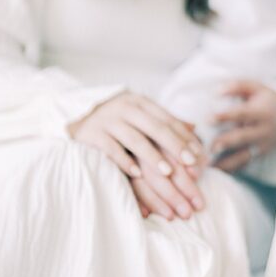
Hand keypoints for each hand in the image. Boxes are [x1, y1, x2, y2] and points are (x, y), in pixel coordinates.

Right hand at [67, 92, 206, 220]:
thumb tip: (195, 128)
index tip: (198, 156)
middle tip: (191, 165)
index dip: (184, 137)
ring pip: (135, 139)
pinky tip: (136, 173)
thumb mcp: (141, 116)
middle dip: (175, 147)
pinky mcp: (91, 134)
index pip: (167, 120)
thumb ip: (165, 122)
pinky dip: (124, 161)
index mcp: (141, 103)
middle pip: (156, 128)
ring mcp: (107, 120)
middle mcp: (125, 108)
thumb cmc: (117, 120)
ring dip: (153, 157)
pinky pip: (111, 148)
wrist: (77, 116)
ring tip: (168, 173)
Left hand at [209, 80, 275, 172]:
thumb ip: (237, 86)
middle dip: (225, 143)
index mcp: (262, 112)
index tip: (208, 118)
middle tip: (209, 147)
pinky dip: (231, 168)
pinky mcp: (260, 154)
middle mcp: (263, 130)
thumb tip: (216, 91)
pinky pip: (245, 164)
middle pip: (242, 137)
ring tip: (209, 166)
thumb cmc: (265, 99)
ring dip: (226, 162)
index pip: (242, 114)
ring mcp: (263, 145)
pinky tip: (217, 170)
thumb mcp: (255, 87)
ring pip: (243, 156)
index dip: (225, 116)